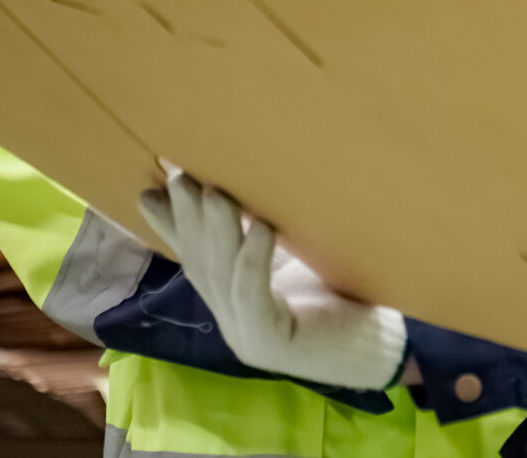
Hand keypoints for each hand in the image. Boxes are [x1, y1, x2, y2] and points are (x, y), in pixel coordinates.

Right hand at [139, 171, 405, 391]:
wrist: (378, 351)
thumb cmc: (346, 299)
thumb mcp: (300, 261)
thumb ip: (271, 236)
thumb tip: (257, 188)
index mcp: (234, 301)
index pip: (195, 259)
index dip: (170, 226)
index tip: (148, 189)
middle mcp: (232, 320)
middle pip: (202, 262)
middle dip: (186, 218)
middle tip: (176, 175)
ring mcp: (248, 336)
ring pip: (222, 276)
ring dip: (215, 230)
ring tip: (210, 191)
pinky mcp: (274, 344)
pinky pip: (256, 298)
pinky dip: (254, 261)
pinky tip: (261, 229)